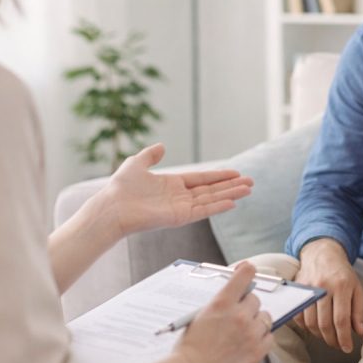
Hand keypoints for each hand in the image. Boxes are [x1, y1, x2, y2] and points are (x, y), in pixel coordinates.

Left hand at [93, 143, 253, 237]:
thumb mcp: (136, 163)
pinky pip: (202, 211)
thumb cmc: (120, 188)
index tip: (236, 173)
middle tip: (250, 182)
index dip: (219, 176)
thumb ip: (150, 155)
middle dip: (231, 186)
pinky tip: (232, 202)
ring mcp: (181, 208)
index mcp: (172, 185)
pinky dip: (218, 207)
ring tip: (248, 190)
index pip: (202, 179)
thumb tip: (162, 146)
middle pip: (212, 190)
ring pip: (211, 200)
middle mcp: (180, 197)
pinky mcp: (179, 217)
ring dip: (231, 194)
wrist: (111, 207)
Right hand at [157, 263, 273, 362]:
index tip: (248, 271)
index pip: (245, 274)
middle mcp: (240, 315)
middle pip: (255, 299)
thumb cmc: (190, 345)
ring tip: (243, 332)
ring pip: (265, 317)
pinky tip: (249, 342)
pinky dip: (262, 338)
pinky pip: (270, 336)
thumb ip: (221, 302)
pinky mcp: (257, 351)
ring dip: (256, 321)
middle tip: (236, 316)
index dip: (247, 271)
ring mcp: (250, 333)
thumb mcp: (201, 314)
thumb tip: (236, 290)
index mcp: (222, 302)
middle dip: (247, 305)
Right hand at [293, 238, 362, 352]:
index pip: (341, 319)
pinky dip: (305, 326)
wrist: (323, 253)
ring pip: (310, 321)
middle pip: (325, 323)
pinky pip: (298, 315)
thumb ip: (358, 311)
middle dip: (332, 340)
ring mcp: (308, 288)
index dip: (344, 338)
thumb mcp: (356, 288)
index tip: (347, 348)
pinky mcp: (298, 289)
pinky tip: (314, 328)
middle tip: (337, 345)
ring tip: (327, 337)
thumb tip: (360, 332)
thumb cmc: (342, 273)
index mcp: (342, 286)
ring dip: (319, 335)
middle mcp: (324, 287)